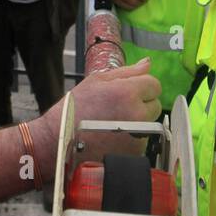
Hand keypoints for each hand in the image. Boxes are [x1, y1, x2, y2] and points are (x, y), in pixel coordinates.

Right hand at [32, 58, 160, 173]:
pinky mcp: (136, 152)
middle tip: (118, 109)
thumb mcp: (96, 81)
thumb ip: (126, 72)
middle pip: (155, 105)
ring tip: (113, 124)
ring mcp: (138, 136)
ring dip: (138, 122)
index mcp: (128, 92)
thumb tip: (147, 63)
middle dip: (142, 104)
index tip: (128, 93)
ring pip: (150, 123)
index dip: (142, 87)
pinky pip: (143, 140)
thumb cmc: (74, 110)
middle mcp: (137, 114)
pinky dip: (132, 139)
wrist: (59, 141)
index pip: (154, 85)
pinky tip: (113, 138)